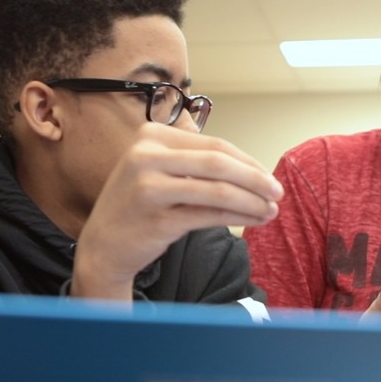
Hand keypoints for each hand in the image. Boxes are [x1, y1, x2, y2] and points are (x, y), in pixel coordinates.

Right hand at [72, 123, 283, 298]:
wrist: (102, 246)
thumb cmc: (140, 205)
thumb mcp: (159, 169)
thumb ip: (197, 160)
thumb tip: (255, 168)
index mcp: (150, 135)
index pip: (213, 145)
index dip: (247, 161)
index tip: (269, 177)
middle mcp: (145, 155)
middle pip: (218, 163)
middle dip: (255, 179)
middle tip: (278, 192)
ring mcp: (147, 187)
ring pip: (217, 190)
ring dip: (251, 201)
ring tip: (271, 211)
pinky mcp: (156, 219)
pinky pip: (209, 215)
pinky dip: (237, 217)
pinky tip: (253, 221)